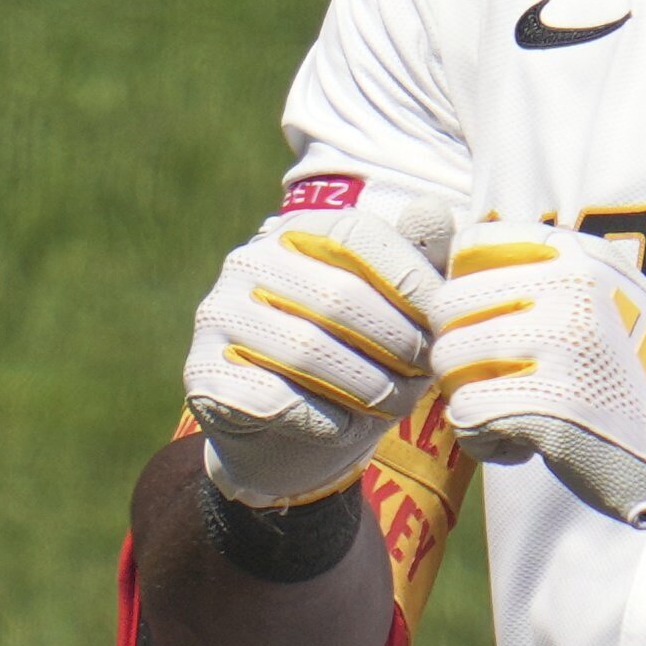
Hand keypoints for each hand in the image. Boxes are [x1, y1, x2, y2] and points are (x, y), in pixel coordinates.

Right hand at [182, 173, 458, 507]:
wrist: (287, 437)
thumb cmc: (353, 358)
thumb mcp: (392, 310)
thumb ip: (416, 261)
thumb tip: (433, 209)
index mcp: (294, 230)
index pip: (357, 235)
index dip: (410, 280)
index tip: (442, 324)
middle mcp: (246, 262)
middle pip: (339, 296)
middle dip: (397, 343)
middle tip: (426, 374)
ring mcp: (216, 316)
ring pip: (309, 351)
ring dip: (369, 386)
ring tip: (397, 404)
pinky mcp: (203, 374)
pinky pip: (277, 399)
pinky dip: (327, 420)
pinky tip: (347, 427)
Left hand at [433, 222, 645, 546]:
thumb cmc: (645, 378)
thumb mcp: (608, 297)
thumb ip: (545, 276)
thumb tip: (453, 260)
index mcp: (579, 256)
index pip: (470, 250)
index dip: (462, 297)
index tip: (488, 332)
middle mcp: (570, 289)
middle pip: (446, 306)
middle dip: (458, 352)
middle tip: (496, 386)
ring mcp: (562, 344)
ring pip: (449, 360)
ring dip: (467, 399)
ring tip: (511, 418)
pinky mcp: (551, 405)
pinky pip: (466, 414)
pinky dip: (482, 442)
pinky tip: (520, 449)